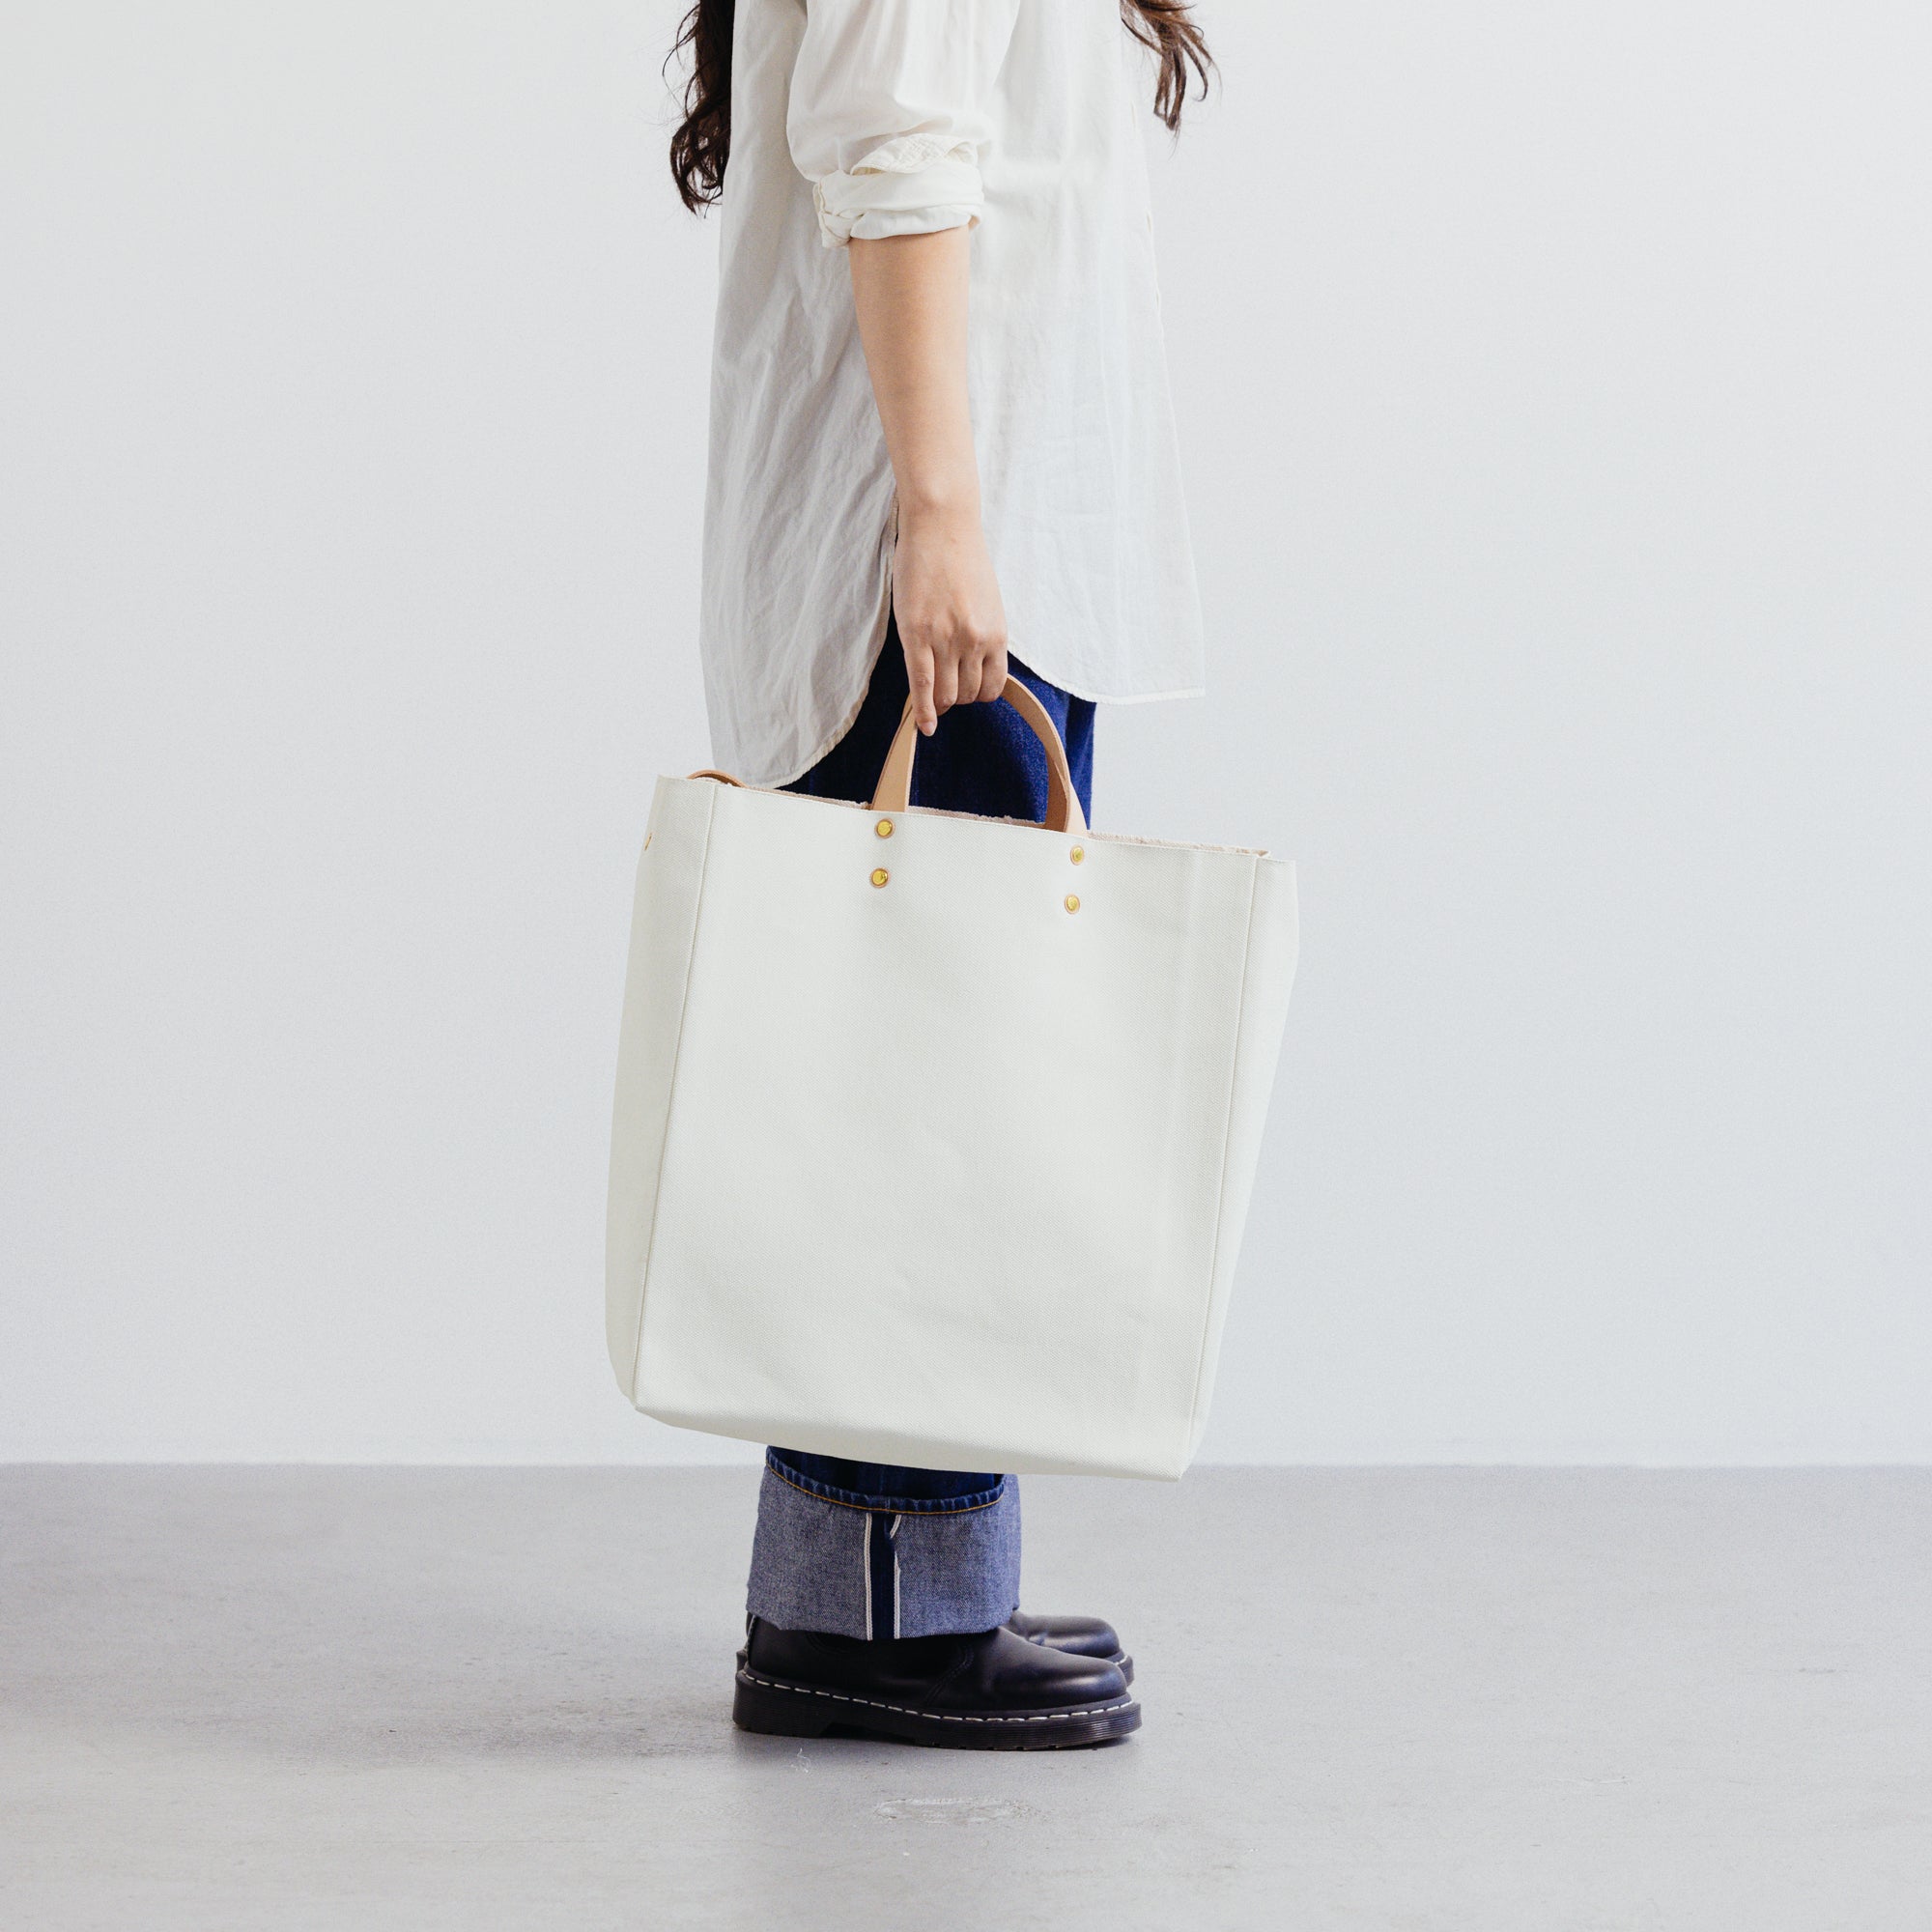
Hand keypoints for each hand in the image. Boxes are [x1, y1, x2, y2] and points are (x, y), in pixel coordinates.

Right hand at [892, 505, 1009, 734]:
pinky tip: (923, 727)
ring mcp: (946, 640)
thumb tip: (975, 664)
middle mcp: (975, 641)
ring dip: (939, 703)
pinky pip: (921, 686)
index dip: (977, 694)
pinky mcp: (917, 635)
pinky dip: (923, 712)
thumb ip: (983, 634)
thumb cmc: (962, 558)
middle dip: (956, 698)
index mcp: (997, 634)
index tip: (966, 689)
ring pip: (945, 695)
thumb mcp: (987, 602)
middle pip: (967, 694)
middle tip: (943, 689)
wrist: (942, 525)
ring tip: (931, 697)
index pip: (992, 687)